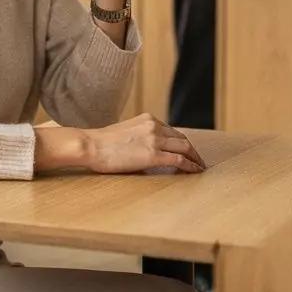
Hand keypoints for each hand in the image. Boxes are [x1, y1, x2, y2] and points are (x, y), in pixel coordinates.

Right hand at [85, 115, 205, 174]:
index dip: (182, 142)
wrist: (91, 145)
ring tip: (200, 167)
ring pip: (185, 147)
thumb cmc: (101, 143)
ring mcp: (155, 140)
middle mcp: (154, 126)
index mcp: (147, 119)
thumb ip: (140, 138)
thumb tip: (148, 153)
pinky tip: (195, 171)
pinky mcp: (153, 155)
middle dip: (192, 150)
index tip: (187, 150)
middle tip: (198, 160)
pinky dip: (190, 165)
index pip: (172, 130)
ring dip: (195, 158)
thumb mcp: (125, 133)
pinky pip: (179, 160)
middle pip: (182, 138)